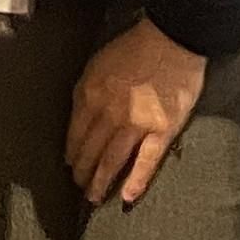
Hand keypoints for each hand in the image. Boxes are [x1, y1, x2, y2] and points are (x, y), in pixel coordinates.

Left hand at [65, 16, 206, 203]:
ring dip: (100, 181)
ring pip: (113, 160)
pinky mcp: (163, 130)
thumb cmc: (133, 49)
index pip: (75, 133)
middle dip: (81, 171)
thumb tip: (79, 118)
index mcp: (89, 96)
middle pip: (90, 150)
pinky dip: (137, 181)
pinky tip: (126, 197)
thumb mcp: (96, 66)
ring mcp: (136, 124)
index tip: (68, 163)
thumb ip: (85, 93)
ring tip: (93, 197)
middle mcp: (109, 114)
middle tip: (77, 185)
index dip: (71, 151)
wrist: (171, 41)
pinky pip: (147, 161)